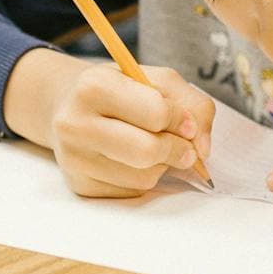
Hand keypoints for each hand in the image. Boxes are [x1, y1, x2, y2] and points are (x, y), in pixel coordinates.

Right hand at [4, 48, 215, 197]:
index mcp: (94, 86)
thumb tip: (202, 149)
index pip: (155, 112)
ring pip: (143, 178)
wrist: (70, 108)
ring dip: (161, 167)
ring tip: (151, 147)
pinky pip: (131, 193)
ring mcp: (74, 158)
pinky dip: (143, 180)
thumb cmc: (120, 92)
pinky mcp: (80, 185)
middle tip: (186, 149)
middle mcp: (75, 122)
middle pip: (147, 151)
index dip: (181, 120)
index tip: (187, 124)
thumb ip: (192, 105)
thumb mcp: (155, 80)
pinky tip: (132, 162)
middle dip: (178, 151)